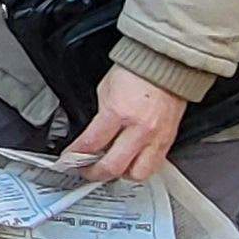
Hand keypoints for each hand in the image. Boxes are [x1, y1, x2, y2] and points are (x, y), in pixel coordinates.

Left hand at [60, 69, 191, 181]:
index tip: (69, 160)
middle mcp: (139, 129)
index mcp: (118, 112)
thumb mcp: (106, 90)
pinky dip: (141, 168)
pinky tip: (132, 161)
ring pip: (137, 174)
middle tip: (86, 171)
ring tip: (112, 168)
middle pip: (113, 166)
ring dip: (121, 174)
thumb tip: (93, 136)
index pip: (91, 144)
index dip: (74, 156)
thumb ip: (100, 117)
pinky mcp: (169, 139)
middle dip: (94, 173)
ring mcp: (156, 137)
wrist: (165, 64)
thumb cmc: (137, 72)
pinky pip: (155, 165)